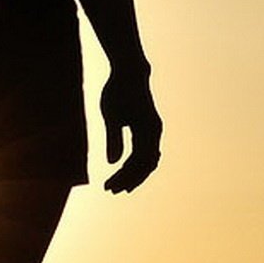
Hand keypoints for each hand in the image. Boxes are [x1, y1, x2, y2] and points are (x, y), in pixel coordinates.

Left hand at [100, 72, 161, 193]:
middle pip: (145, 165)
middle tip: (110, 190)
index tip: (109, 186)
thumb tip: (112, 163)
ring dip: (134, 175)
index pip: (138, 162)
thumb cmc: (117, 91)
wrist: (130, 73)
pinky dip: (137, 165)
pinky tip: (125, 172)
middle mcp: (154, 132)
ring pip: (148, 161)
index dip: (124, 177)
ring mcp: (154, 131)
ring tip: (117, 186)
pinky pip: (147, 153)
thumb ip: (113, 138)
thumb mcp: (110, 115)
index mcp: (147, 129)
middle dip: (128, 180)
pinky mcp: (149, 129)